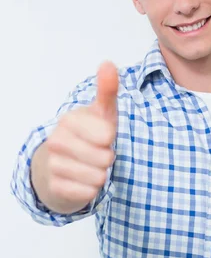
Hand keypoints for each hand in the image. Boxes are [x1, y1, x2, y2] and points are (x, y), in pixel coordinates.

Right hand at [45, 61, 118, 205]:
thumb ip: (107, 90)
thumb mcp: (101, 113)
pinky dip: (91, 189)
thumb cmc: (88, 135)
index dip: (110, 139)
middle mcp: (56, 141)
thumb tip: (108, 64)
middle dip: (106, 158)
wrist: (60, 162)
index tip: (100, 136)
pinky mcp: (55, 187)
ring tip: (89, 166)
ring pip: (98, 178)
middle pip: (105, 159)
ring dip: (100, 175)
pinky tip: (81, 180)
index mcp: (69, 120)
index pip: (107, 136)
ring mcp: (53, 165)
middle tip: (95, 153)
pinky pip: (89, 193)